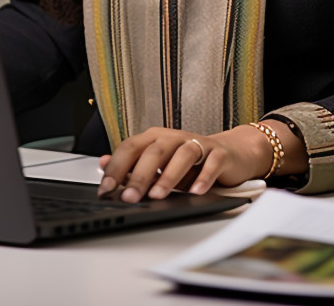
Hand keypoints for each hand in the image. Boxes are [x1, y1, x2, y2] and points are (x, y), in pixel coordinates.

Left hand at [97, 124, 273, 202]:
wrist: (229, 153)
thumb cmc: (190, 161)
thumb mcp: (158, 163)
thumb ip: (132, 164)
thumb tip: (103, 163)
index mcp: (156, 137)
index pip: (131, 147)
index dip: (117, 167)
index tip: (106, 189)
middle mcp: (175, 137)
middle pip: (155, 150)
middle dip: (140, 175)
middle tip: (130, 197)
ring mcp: (198, 144)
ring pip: (182, 154)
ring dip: (168, 176)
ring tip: (158, 196)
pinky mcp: (219, 154)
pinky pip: (211, 163)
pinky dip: (203, 177)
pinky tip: (195, 191)